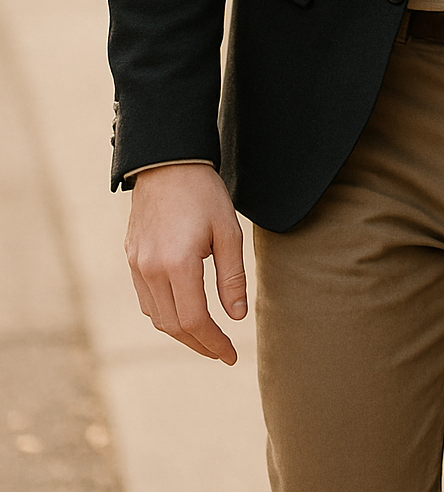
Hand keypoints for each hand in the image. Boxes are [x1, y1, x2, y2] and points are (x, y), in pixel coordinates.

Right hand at [125, 163, 246, 363]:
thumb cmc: (204, 193)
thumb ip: (232, 277)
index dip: (214, 344)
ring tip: (206, 337)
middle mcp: (151, 270)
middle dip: (199, 345)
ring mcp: (137, 266)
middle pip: (173, 326)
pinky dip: (164, 314)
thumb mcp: (228, 231)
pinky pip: (146, 299)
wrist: (167, 162)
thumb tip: (236, 317)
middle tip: (221, 352)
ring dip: (181, 333)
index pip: (195, 321)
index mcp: (178, 264)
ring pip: (157, 316)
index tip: (231, 356)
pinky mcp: (132, 258)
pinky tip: (182, 312)